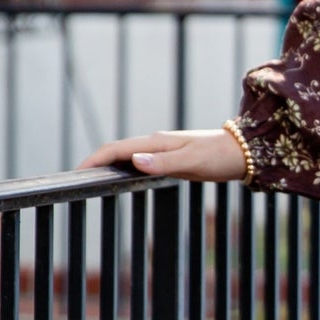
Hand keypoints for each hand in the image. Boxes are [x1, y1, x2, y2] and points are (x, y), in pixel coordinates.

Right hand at [79, 128, 246, 181]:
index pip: (117, 148)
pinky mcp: (169, 157)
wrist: (242, 152)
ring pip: (127, 154)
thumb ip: (163, 163)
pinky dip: (125, 166)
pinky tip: (122, 175)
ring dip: (108, 163)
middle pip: (118, 149)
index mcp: (156, 142)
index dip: (95, 159)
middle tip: (77, 177)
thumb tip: (134, 161)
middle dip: (96, 160)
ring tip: (92, 177)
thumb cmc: (218, 157)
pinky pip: (139, 160)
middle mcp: (156, 143)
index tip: (77, 172)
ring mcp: (162, 149)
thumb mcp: (191, 162)